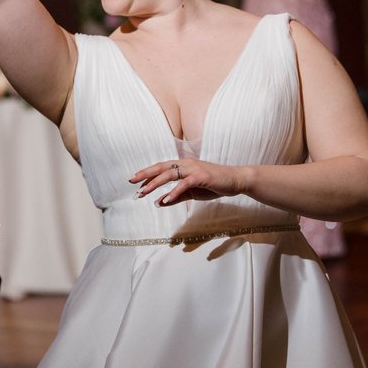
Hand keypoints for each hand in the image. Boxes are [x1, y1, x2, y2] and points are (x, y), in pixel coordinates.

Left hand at [130, 159, 244, 205]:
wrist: (235, 180)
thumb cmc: (213, 185)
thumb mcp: (191, 193)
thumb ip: (175, 197)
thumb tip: (158, 203)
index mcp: (182, 166)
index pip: (161, 168)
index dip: (147, 174)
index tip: (134, 182)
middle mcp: (186, 164)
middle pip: (161, 168)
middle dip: (145, 175)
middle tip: (131, 183)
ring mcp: (193, 169)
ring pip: (169, 175)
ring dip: (155, 184)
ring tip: (143, 193)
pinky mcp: (202, 176)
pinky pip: (184, 184)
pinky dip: (174, 191)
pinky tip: (165, 199)